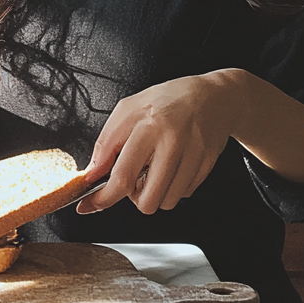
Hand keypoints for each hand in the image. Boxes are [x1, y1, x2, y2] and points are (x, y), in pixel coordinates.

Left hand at [78, 71, 244, 215]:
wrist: (213, 97)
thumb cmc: (167, 100)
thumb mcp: (128, 109)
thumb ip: (107, 142)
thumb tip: (93, 174)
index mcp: (148, 125)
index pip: (122, 176)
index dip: (102, 198)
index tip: (90, 205)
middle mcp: (172, 142)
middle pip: (147, 200)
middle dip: (134, 198)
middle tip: (134, 179)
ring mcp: (193, 156)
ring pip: (165, 203)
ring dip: (155, 193)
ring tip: (155, 169)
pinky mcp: (206, 166)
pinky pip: (183, 195)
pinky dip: (173, 187)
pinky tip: (172, 167)